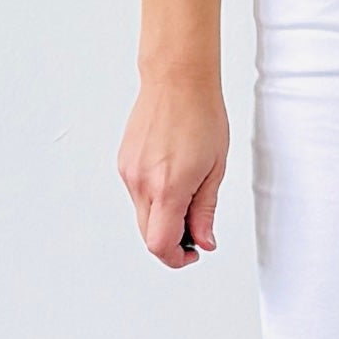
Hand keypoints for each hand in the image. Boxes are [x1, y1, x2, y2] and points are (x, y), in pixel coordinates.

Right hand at [118, 71, 227, 268]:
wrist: (177, 81)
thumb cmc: (201, 116)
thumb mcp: (215, 170)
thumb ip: (205, 210)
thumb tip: (203, 240)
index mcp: (167, 187)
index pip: (161, 244)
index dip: (177, 258)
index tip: (192, 253)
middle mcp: (141, 183)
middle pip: (148, 235)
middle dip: (172, 241)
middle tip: (195, 230)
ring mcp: (128, 172)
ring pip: (142, 215)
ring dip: (163, 217)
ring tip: (188, 193)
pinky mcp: (123, 163)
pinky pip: (137, 195)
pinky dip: (154, 199)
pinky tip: (173, 178)